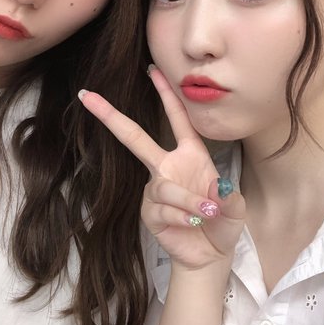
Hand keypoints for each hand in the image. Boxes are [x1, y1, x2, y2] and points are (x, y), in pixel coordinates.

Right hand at [79, 67, 244, 270]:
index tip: (152, 69)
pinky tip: (193, 222)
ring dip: (187, 200)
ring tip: (207, 212)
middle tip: (88, 97)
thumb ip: (229, 197)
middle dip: (111, 116)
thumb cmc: (222, 223)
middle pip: (135, 138)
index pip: (177, 118)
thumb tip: (217, 189)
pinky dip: (182, 215)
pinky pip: (163, 209)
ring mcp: (155, 190)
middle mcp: (168, 167)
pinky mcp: (149, 213)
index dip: (166, 94)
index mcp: (190, 155)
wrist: (210, 255)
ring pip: (164, 186)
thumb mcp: (234, 207)